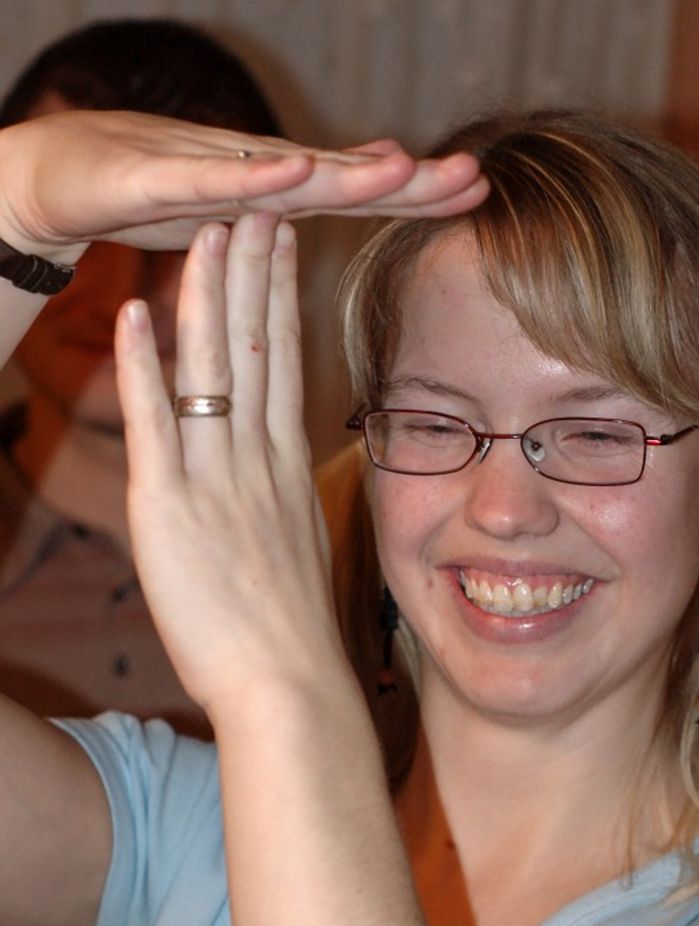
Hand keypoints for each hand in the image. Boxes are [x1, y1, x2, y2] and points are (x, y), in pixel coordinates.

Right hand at [0, 111, 487, 262]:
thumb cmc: (148, 194)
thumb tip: (326, 222)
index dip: (416, 196)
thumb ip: (287, 225)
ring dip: (347, 172)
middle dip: (407, 179)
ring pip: (286, 172)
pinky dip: (255, 178)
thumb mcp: (231, 218)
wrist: (55, 173)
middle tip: (470, 173)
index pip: (357, 195)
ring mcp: (208, 170)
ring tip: (405, 168)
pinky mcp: (155, 177)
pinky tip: (294, 173)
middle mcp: (251, 173)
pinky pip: (212, 183)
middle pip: (341, 178)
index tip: (479, 195)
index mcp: (273, 192)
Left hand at [115, 212, 343, 715]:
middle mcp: (257, 462)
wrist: (288, 686)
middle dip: (256, 275)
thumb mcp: (299, 553)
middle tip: (259, 205)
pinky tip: (139, 311)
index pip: (285, 367)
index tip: (284, 250)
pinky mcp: (170, 507)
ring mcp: (216, 479)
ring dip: (209, 295)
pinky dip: (145, 365)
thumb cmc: (293, 637)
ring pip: (214, 370)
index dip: (281, 302)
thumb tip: (276, 484)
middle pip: (257, 350)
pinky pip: (158, 422)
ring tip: (210, 229)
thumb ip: (282, 504)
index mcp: (286, 472)